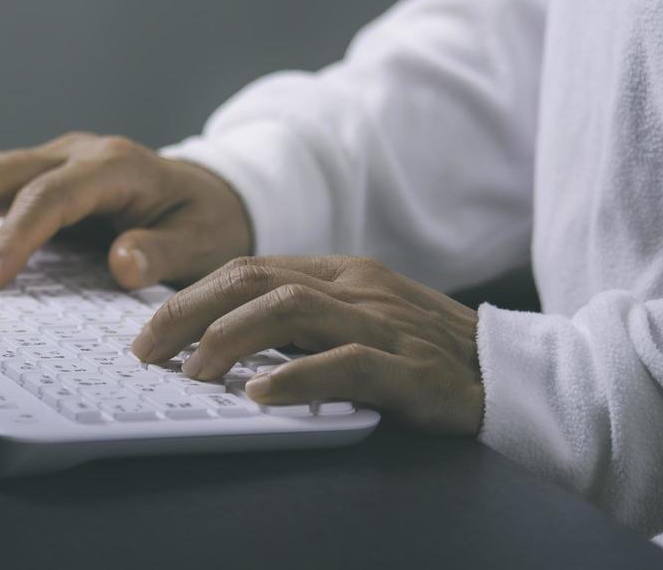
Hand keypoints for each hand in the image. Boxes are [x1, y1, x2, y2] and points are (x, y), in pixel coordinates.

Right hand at [0, 132, 251, 290]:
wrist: (209, 191)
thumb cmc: (205, 221)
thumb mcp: (202, 243)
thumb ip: (163, 253)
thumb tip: (123, 262)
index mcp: (115, 167)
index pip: (49, 196)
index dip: (13, 237)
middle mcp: (73, 153)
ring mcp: (48, 157)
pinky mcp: (32, 171)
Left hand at [131, 255, 482, 434]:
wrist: (515, 372)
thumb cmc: (428, 352)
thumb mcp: (359, 319)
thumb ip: (303, 319)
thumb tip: (224, 336)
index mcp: (340, 271)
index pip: (247, 269)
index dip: (190, 297)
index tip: (149, 331)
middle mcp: (356, 287)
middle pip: (253, 281)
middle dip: (189, 312)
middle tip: (147, 352)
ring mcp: (383, 323)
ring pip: (289, 309)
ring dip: (228, 340)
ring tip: (192, 373)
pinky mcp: (409, 367)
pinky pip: (346, 364)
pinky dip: (297, 377)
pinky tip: (260, 394)